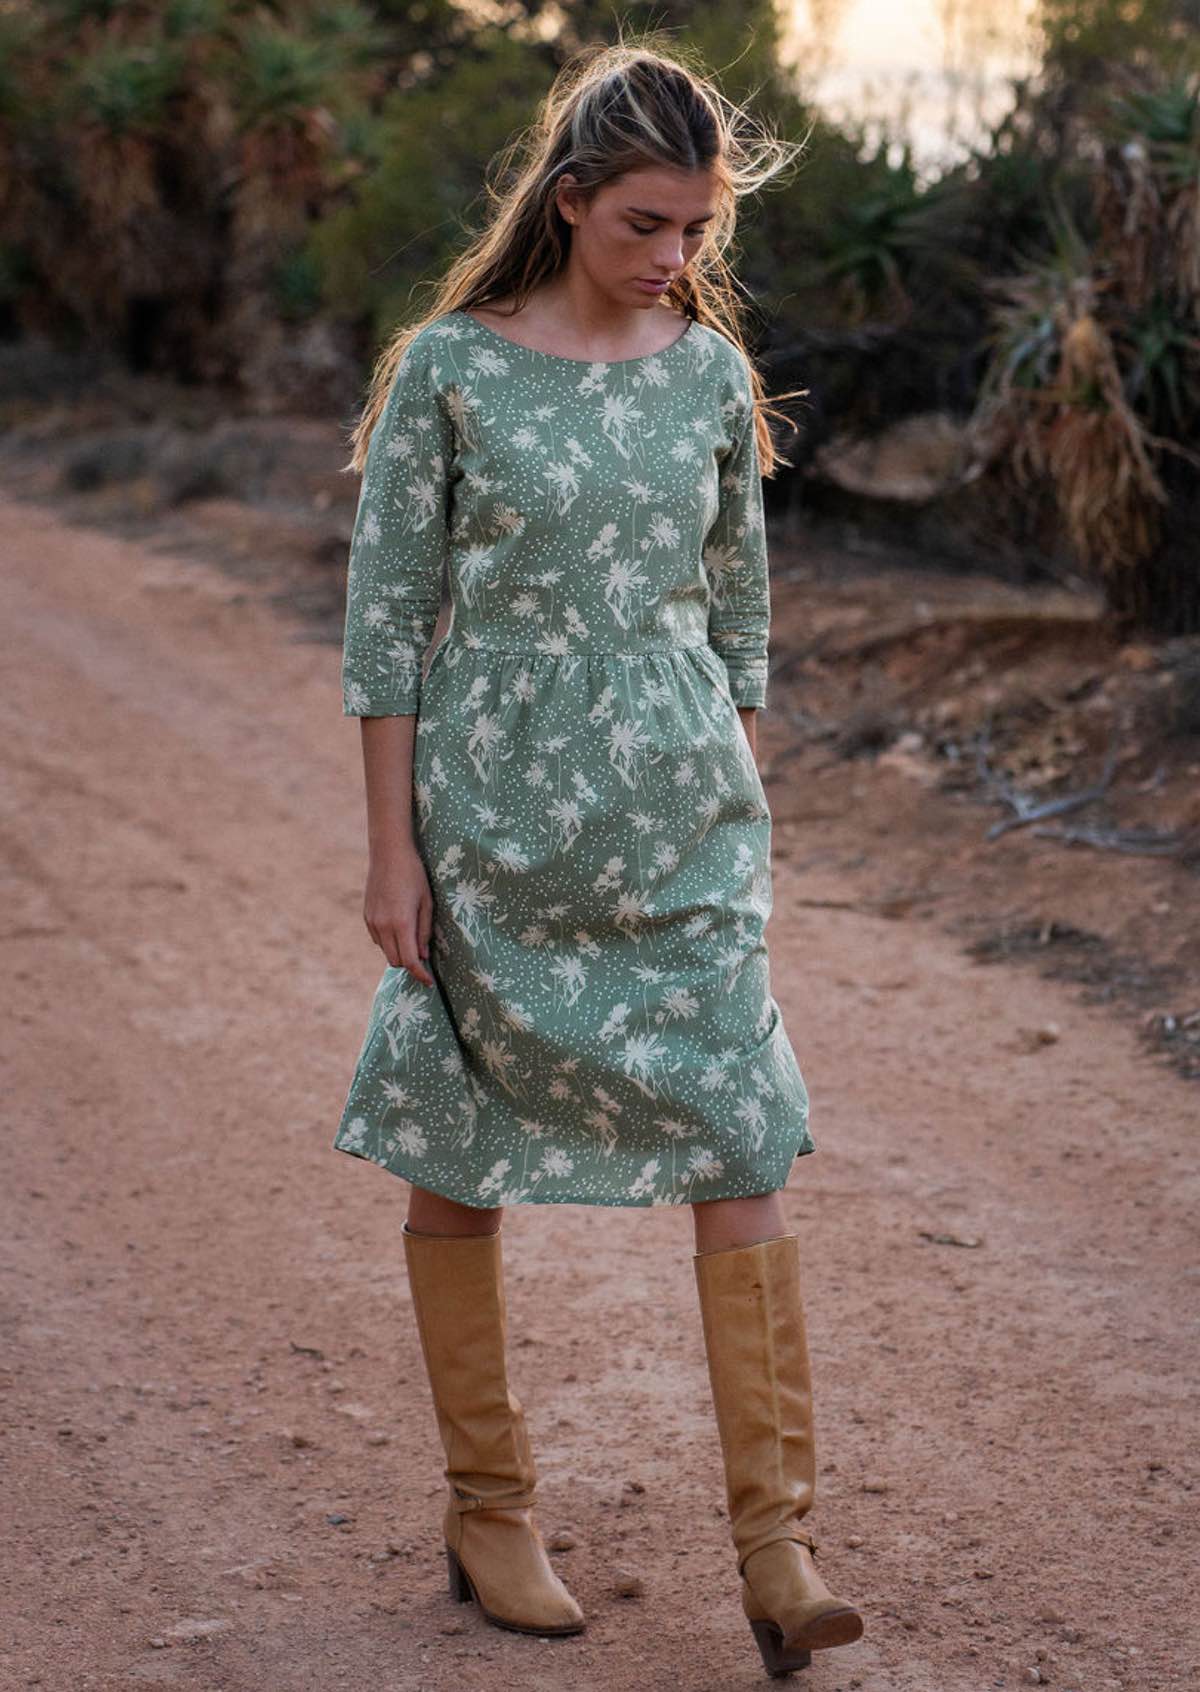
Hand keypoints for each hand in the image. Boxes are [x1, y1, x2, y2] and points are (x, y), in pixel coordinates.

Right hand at [363, 839, 435, 985]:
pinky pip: (378, 939)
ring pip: (385, 951)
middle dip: (410, 964)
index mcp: (401, 923)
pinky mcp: (366, 916)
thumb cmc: (414, 875)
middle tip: (423, 956)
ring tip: (412, 937)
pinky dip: (389, 941)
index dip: (420, 975)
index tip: (429, 982)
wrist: (389, 853)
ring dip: (398, 952)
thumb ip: (424, 931)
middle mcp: (383, 926)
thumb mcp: (427, 902)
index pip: (409, 961)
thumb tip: (422, 955)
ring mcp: (372, 921)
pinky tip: (398, 927)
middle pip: (395, 961)